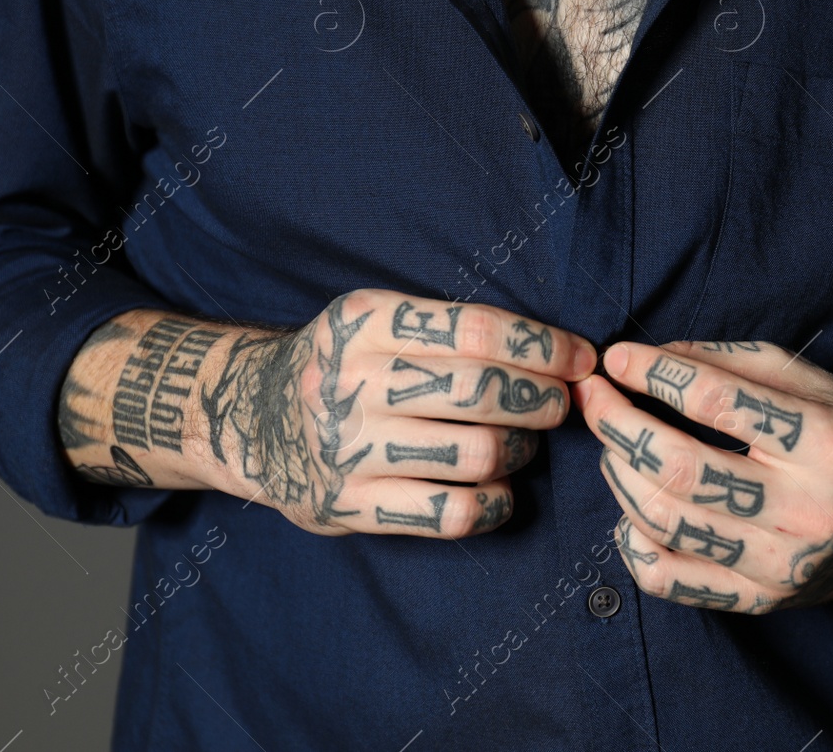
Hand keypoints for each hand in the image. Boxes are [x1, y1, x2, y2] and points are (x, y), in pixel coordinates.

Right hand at [206, 290, 595, 537]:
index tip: (581, 358)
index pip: (475, 330)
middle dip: (541, 399)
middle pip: (480, 393)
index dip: (542, 347)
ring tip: (524, 444)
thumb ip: (447, 328)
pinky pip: (449, 513)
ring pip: (475, 455)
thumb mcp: (374, 319)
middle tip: (560, 404)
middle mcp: (351, 382)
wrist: (251, 419)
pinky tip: (500, 492)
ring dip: (520, 451)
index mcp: (364, 322)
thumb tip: (558, 352)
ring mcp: (348, 449)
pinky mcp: (349, 506)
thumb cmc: (343, 363)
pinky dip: (494, 505)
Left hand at [575, 339, 832, 613]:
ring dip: (619, 473)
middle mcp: (808, 511)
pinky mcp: (761, 600)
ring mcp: (782, 565)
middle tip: (592, 397)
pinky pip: (668, 578)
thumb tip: (638, 359)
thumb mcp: (810, 379)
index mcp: (828, 443)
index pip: (717, 402)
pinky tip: (631, 504)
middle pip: (680, 469)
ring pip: (666, 521)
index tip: (616, 357)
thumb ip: (727, 362)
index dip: (654, 374)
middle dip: (618, 424)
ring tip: (612, 442)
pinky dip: (631, 538)